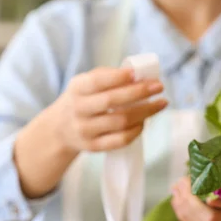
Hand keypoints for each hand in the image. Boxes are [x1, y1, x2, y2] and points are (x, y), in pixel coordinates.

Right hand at [53, 67, 167, 151]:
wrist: (60, 130)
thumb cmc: (82, 100)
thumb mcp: (84, 84)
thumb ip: (107, 77)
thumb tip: (138, 75)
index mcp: (77, 89)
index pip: (97, 81)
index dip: (117, 77)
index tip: (137, 73)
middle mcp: (79, 110)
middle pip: (112, 101)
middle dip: (139, 92)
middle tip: (159, 86)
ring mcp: (85, 130)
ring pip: (120, 121)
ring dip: (145, 112)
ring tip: (160, 103)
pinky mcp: (94, 147)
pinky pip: (120, 140)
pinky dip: (136, 130)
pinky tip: (145, 121)